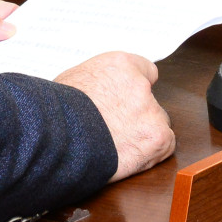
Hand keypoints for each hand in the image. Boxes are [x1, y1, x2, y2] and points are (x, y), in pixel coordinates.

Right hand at [56, 52, 175, 181]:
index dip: (134, 90)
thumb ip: (98, 83)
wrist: (57, 141)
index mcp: (119, 65)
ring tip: (117, 145)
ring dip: (142, 135)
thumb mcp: (73, 82)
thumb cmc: (57, 115)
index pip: (145, 71)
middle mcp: (139, 84)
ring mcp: (150, 111)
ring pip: (157, 124)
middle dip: (137, 115)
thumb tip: (99, 92)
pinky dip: (150, 153)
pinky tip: (129, 156)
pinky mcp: (156, 137)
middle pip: (151, 101)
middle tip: (115, 129)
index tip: (129, 101)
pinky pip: (164, 145)